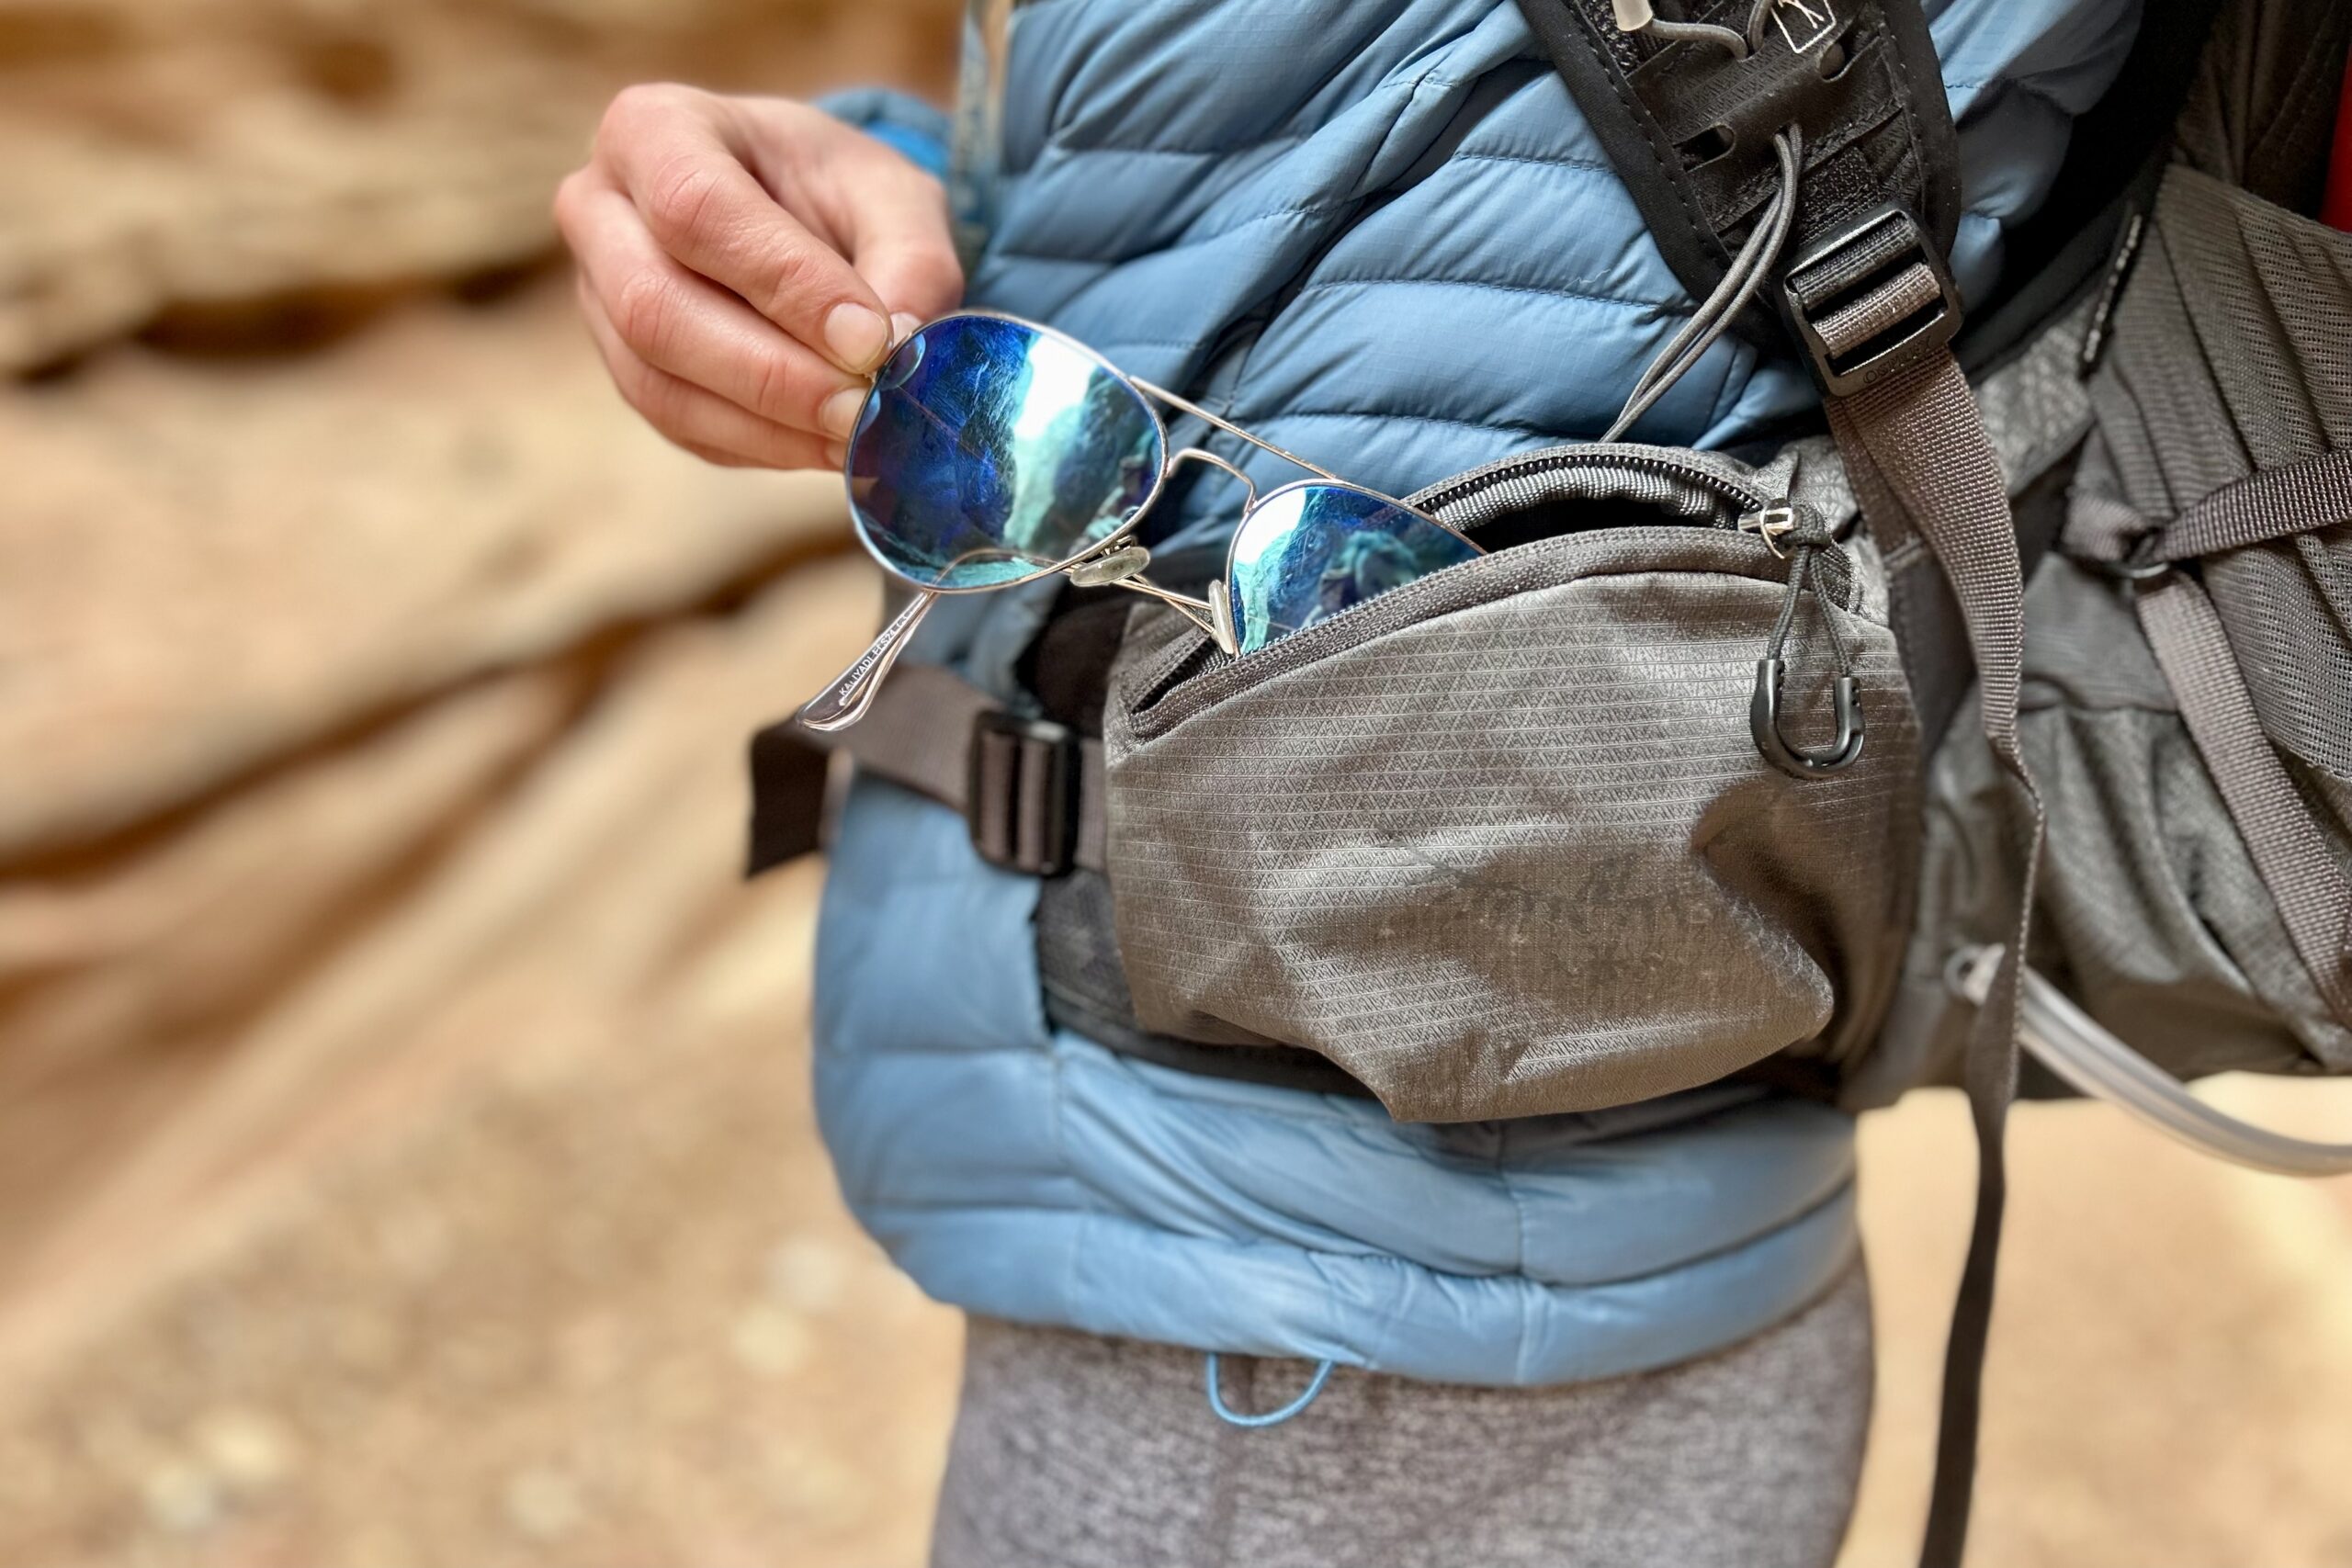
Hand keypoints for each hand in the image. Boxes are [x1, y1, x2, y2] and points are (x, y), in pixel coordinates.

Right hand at [556, 86, 962, 469]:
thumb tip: (895, 351)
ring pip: (658, 384)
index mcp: (652, 129)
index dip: (785, 285)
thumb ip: (911, 263)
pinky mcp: (626, 370)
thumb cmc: (837, 188)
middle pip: (655, 308)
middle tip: (864, 408)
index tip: (870, 341)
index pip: (695, 208)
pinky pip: (680, 426)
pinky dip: (762, 446)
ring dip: (769, 425)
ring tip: (858, 434)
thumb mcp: (895, 197)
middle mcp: (599, 210)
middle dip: (772, 374)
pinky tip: (827, 443)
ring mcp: (598, 299)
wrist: (798, 213)